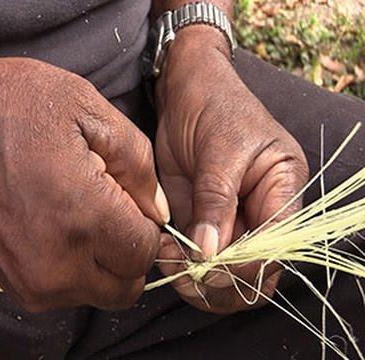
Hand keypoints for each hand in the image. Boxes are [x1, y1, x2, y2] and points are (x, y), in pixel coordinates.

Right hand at [0, 55, 169, 310]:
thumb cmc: (14, 109)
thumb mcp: (89, 110)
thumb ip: (139, 164)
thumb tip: (159, 211)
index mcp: (84, 217)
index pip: (145, 251)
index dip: (146, 225)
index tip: (129, 199)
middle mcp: (59, 263)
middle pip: (126, 286)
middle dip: (131, 252)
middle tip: (114, 213)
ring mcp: (33, 281)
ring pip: (99, 293)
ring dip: (104, 264)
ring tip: (83, 217)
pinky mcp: (14, 285)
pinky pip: (68, 293)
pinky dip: (77, 270)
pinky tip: (61, 229)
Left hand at [154, 28, 308, 313]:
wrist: (185, 90)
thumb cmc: (213, 107)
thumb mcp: (219, 150)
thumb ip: (216, 202)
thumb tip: (211, 254)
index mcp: (282, 188)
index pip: (276, 246)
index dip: (246, 265)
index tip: (209, 265)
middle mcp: (261, 210)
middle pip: (254, 269)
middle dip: (221, 280)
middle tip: (186, 272)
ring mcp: (230, 218)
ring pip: (225, 271)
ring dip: (198, 277)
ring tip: (170, 260)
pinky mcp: (201, 219)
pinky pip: (198, 256)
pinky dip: (181, 263)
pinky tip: (164, 251)